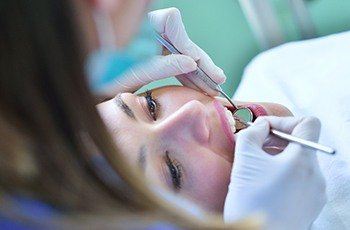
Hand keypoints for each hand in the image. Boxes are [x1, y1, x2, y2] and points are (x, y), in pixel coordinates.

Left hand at [101, 7, 225, 95]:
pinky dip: (183, 73)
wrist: (81, 80)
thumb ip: (160, 66)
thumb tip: (190, 62)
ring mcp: (150, 40)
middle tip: (217, 81)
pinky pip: (171, 60)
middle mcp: (146, 29)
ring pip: (179, 52)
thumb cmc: (97, 74)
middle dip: (200, 64)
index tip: (198, 67)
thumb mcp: (131, 72)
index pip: (172, 23)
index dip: (188, 45)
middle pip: (181, 41)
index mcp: (139, 24)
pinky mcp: (150, 53)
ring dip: (196, 71)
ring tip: (212, 87)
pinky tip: (197, 83)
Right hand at [224, 116, 325, 229]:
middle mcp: (316, 177)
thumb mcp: (245, 159)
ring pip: (298, 163)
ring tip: (255, 166)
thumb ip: (252, 134)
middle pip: (301, 144)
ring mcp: (314, 194)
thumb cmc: (250, 202)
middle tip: (253, 145)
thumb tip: (261, 126)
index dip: (284, 120)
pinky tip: (264, 183)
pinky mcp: (309, 206)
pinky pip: (299, 180)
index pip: (308, 123)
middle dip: (275, 140)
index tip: (264, 129)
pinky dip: (282, 174)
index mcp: (303, 162)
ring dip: (277, 157)